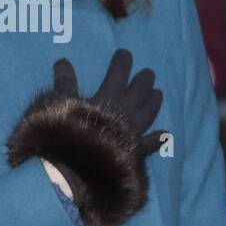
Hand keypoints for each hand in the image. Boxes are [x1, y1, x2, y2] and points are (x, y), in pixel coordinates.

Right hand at [8, 48, 167, 225]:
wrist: (71, 171)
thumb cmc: (63, 135)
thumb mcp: (59, 105)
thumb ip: (64, 83)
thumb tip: (62, 61)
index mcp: (107, 99)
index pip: (118, 74)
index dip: (122, 62)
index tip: (125, 53)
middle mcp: (124, 113)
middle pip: (139, 91)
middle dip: (144, 80)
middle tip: (149, 73)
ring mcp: (132, 133)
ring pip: (149, 112)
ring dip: (154, 101)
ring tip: (158, 93)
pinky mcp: (134, 152)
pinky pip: (150, 144)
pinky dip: (158, 139)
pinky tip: (166, 135)